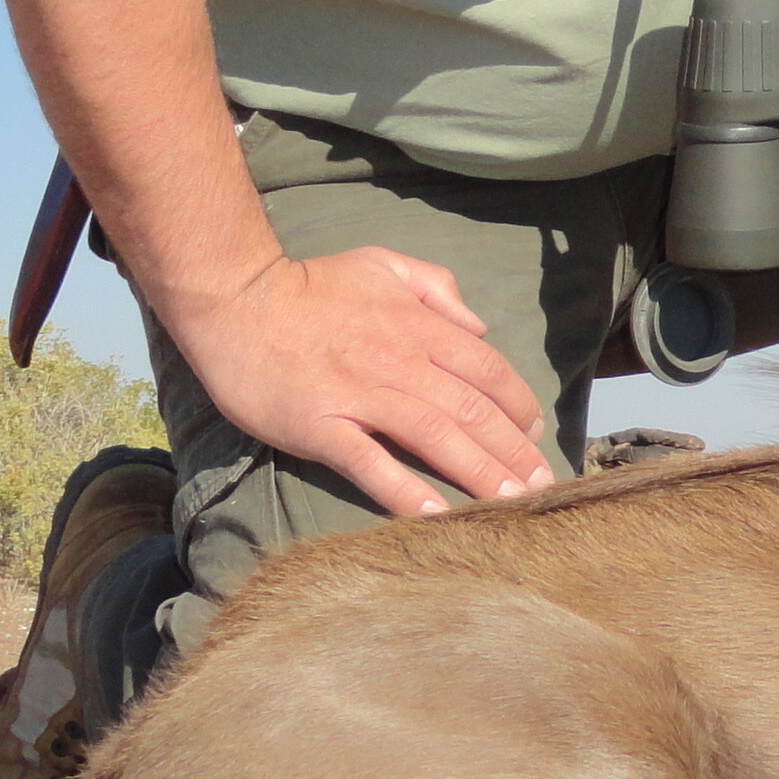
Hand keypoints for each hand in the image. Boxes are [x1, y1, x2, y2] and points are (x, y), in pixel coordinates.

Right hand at [157, 248, 554, 515]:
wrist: (236, 300)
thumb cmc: (311, 284)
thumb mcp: (383, 264)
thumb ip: (436, 288)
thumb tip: (477, 324)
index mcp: (419, 326)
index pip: (487, 370)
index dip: (518, 405)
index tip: (534, 435)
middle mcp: (400, 362)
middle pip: (472, 411)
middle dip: (513, 451)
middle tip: (541, 486)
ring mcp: (360, 396)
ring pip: (435, 438)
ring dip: (479, 474)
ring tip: (509, 504)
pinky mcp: (321, 427)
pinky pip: (371, 464)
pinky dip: (406, 491)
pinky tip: (438, 515)